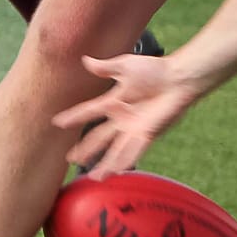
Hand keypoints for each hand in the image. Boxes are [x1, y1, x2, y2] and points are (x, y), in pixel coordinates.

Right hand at [52, 53, 203, 179]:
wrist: (179, 78)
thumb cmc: (156, 70)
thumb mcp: (126, 66)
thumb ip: (105, 68)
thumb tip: (85, 60)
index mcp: (115, 101)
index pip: (89, 111)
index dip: (74, 116)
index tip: (57, 122)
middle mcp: (122, 118)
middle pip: (99, 137)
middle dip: (86, 148)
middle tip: (71, 159)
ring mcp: (135, 128)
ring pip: (115, 150)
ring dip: (105, 163)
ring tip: (94, 176)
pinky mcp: (148, 133)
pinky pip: (134, 150)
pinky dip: (125, 161)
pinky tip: (116, 171)